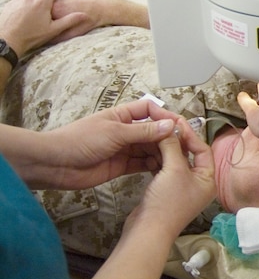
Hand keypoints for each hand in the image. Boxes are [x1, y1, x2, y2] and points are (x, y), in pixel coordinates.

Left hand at [0, 0, 91, 55]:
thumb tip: (85, 15)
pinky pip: (19, 2)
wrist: (9, 41)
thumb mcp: (54, 30)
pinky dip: (22, 8)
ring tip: (33, 19)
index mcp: (42, 2)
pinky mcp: (10, 4)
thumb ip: (69, 20)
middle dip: (43, 1)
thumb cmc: (32, 37)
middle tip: (44, 15)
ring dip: (32, 4)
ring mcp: (18, 0)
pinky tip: (23, 19)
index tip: (56, 0)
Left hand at [37, 99, 183, 188]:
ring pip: (149, 148)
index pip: (149, 109)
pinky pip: (141, 164)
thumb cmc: (79, 141)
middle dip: (166, 137)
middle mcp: (124, 131)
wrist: (57, 164)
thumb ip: (144, 131)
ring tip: (174, 159)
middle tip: (181, 146)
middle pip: (152, 131)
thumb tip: (169, 125)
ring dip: (161, 152)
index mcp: (121, 115)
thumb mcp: (115, 132)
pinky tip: (162, 168)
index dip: (164, 115)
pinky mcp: (121, 166)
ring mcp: (123, 149)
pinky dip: (152, 166)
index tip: (178, 126)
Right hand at [122, 117, 215, 242]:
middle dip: (176, 139)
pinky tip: (149, 150)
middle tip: (165, 125)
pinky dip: (157, 158)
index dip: (190, 134)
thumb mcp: (174, 169)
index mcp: (208, 179)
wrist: (147, 229)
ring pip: (174, 160)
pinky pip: (164, 168)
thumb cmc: (167, 204)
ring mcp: (181, 187)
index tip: (176, 122)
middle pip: (189, 153)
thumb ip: (173, 145)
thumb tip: (171, 128)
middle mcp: (197, 183)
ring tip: (155, 134)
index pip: (203, 149)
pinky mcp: (166, 190)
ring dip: (165, 147)